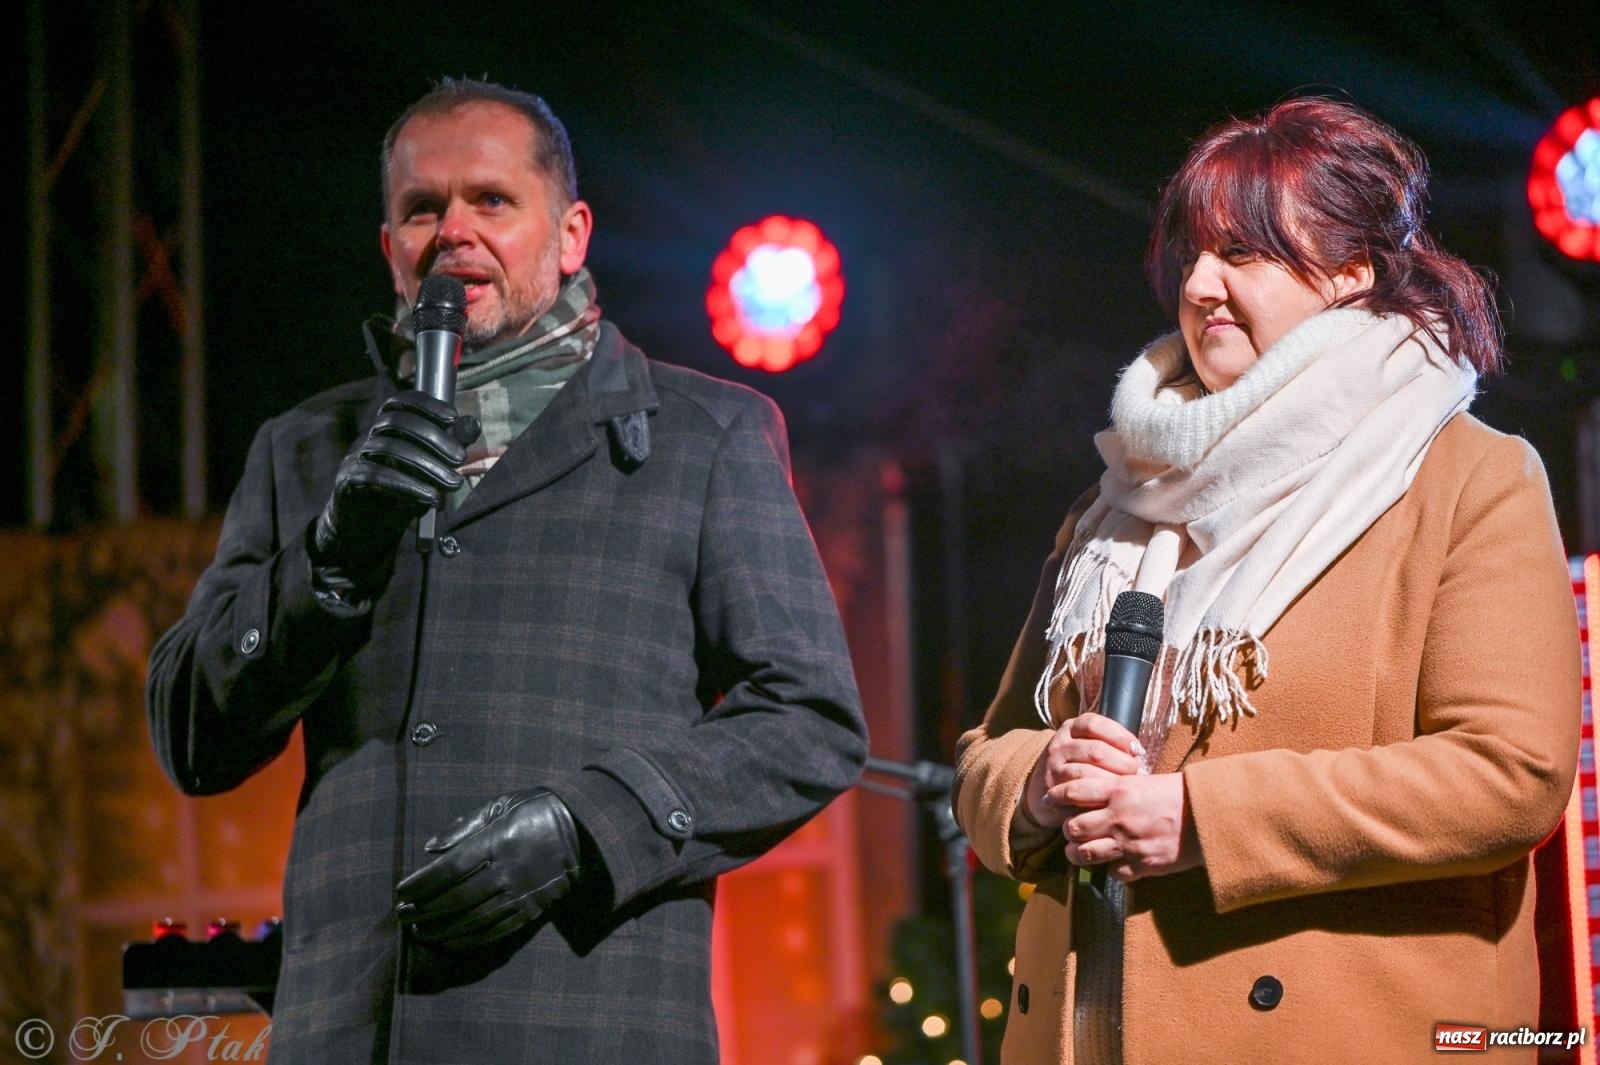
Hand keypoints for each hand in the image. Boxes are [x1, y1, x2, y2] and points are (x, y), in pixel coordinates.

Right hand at [309, 391, 478, 583]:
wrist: (365, 534)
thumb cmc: (400, 496)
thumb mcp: (430, 470)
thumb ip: (449, 448)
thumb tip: (473, 424)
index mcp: (385, 431)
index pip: (399, 402)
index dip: (425, 404)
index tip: (453, 417)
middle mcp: (368, 439)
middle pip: (395, 421)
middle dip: (433, 437)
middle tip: (460, 458)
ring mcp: (354, 459)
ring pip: (387, 448)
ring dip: (426, 465)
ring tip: (453, 483)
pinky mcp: (347, 483)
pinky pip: (373, 476)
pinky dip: (406, 485)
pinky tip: (429, 497)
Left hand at [395, 788, 580, 949]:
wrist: (587, 832)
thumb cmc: (538, 811)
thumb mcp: (503, 804)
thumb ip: (465, 825)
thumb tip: (430, 848)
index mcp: (499, 840)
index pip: (450, 868)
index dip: (422, 884)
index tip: (402, 891)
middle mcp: (509, 870)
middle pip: (457, 898)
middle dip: (425, 910)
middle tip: (402, 915)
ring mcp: (522, 894)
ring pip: (474, 920)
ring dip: (443, 929)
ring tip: (420, 932)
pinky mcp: (533, 910)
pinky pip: (497, 930)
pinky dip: (470, 939)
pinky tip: (451, 942)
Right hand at [1022, 712, 1141, 828]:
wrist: (1045, 785)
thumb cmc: (1079, 763)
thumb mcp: (1087, 744)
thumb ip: (1109, 743)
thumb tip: (1138, 752)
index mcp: (1071, 728)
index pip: (1094, 724)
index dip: (1119, 735)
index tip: (1137, 749)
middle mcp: (1060, 745)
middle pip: (1095, 750)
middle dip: (1121, 762)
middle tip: (1136, 772)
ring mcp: (1054, 767)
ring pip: (1087, 773)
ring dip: (1112, 781)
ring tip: (1125, 786)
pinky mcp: (1054, 789)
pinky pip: (1079, 793)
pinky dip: (1098, 796)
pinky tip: (1109, 798)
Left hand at [1060, 771, 1201, 881]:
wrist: (1209, 815)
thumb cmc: (1178, 795)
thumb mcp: (1144, 781)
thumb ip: (1117, 789)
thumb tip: (1095, 793)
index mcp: (1118, 791)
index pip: (1074, 791)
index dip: (1056, 796)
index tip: (1049, 799)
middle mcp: (1118, 817)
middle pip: (1073, 828)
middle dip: (1067, 831)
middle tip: (1069, 830)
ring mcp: (1129, 843)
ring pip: (1086, 854)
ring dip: (1078, 854)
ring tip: (1078, 852)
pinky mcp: (1142, 864)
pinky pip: (1115, 872)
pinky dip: (1113, 870)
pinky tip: (1116, 864)